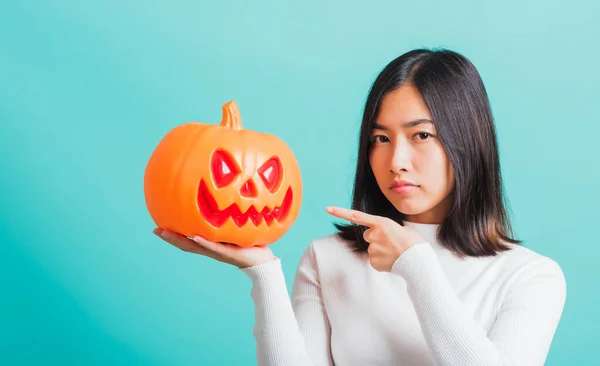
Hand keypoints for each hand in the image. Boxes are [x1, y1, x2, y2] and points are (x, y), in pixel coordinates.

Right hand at [153, 228, 276, 268]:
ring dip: (180, 240)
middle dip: (170, 238)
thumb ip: (227, 220)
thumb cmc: (250, 244)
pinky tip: (195, 237)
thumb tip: (223, 202)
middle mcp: (211, 249)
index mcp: (210, 244)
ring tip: (166, 233)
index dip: (173, 235)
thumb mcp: (235, 230)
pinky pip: (213, 247)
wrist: (262, 261)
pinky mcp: (228, 253)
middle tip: (156, 230)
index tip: (158, 227)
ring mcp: (218, 252)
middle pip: (186, 244)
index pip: (188, 240)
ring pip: (195, 246)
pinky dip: (204, 243)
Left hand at [325, 206, 425, 271]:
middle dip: (377, 238)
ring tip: (396, 253)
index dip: (340, 212)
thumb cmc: (414, 243)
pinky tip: (393, 261)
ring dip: (382, 250)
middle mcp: (373, 235)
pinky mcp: (373, 262)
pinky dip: (382, 261)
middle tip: (392, 243)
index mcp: (381, 223)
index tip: (327, 208)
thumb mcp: (402, 229)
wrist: (418, 261)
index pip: (356, 216)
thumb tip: (385, 237)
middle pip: (368, 235)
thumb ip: (388, 229)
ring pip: (373, 249)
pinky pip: (375, 260)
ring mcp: (372, 249)